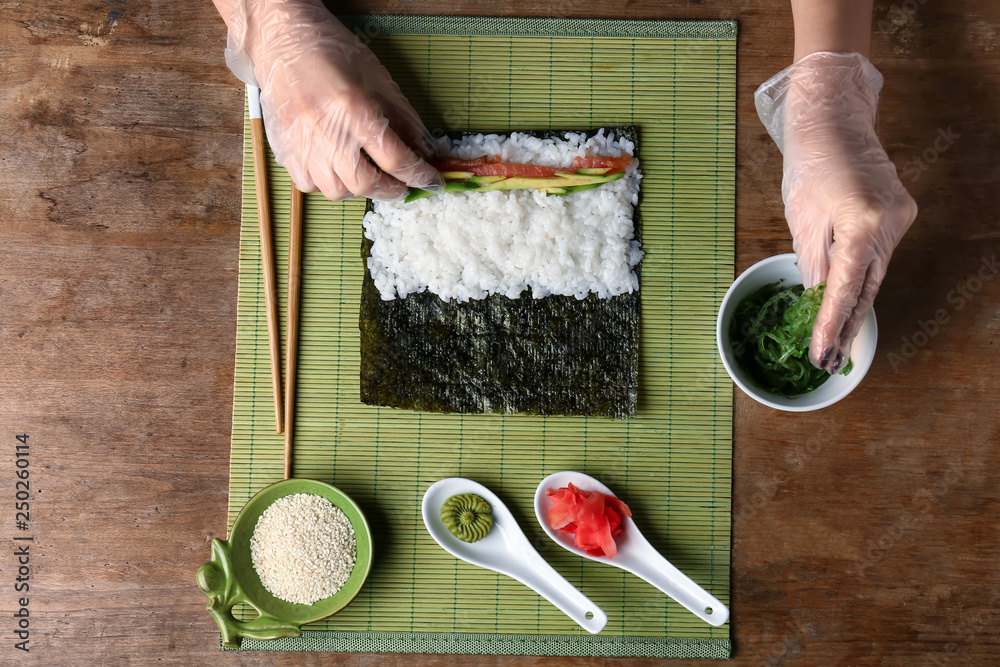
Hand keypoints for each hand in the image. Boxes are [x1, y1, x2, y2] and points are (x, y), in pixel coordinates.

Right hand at [222, 0, 441, 200]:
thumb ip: (404, 118)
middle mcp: (326, 133)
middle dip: (391, 190)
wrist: (283, 42)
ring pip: (336, 191)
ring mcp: (302, 145)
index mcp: (354, 111)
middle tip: (402, 184)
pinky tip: (337, 167)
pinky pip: (310, 185)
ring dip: (360, 188)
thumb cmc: (332, 54)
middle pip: (365, 184)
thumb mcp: (379, 80)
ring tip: (369, 173)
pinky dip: (329, 183)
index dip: (419, 175)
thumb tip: (425, 150)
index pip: (395, 159)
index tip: (432, 181)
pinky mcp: (285, 151)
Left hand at [755, 51, 916, 371]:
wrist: (834, 115)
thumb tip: (817, 298)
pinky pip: (877, 254)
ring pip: (874, 273)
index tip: (822, 355)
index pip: (844, 288)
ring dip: (854, 306)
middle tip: (830, 363)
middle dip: (847, 327)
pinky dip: (861, 276)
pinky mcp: (901, 213)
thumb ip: (814, 260)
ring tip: (835, 343)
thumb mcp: (800, 216)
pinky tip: (848, 302)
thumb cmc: (808, 160)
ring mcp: (899, 218)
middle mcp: (888, 222)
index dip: (832, 326)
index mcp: (859, 222)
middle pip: (865, 286)